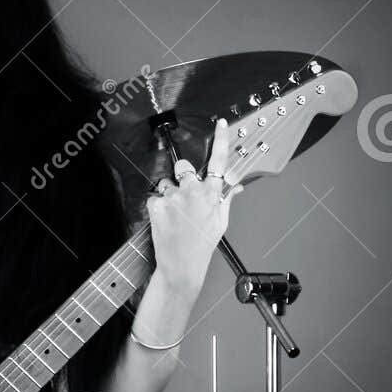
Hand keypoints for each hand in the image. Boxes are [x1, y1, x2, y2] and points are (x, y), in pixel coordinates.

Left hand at [146, 118, 242, 297]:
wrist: (181, 266)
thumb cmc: (202, 245)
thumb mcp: (220, 222)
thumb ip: (226, 199)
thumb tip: (236, 186)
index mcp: (212, 194)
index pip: (219, 161)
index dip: (221, 140)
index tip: (221, 125)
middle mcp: (193, 192)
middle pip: (184, 167)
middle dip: (182, 177)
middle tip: (184, 196)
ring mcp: (174, 198)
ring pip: (167, 183)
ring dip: (169, 194)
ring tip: (175, 215)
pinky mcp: (157, 205)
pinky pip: (155, 197)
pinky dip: (158, 206)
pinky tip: (165, 220)